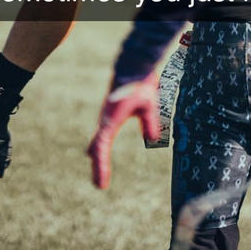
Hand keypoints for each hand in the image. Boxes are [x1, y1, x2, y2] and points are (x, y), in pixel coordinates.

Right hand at [87, 72, 159, 188]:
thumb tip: (153, 139)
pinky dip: (101, 146)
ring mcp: (107, 116)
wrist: (133, 65)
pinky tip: (98, 151)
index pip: (101, 147)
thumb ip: (150, 121)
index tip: (101, 184)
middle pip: (97, 146)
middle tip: (99, 184)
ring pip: (97, 140)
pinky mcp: (111, 112)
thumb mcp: (149, 103)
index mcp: (111, 119)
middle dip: (98, 165)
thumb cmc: (140, 84)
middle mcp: (105, 119)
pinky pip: (103, 133)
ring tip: (98, 174)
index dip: (100, 166)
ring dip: (97, 156)